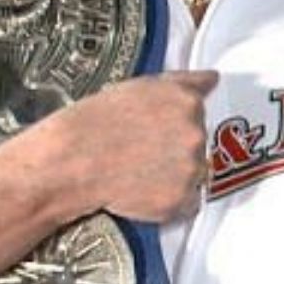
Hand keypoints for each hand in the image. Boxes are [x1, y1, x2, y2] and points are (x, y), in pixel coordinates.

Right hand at [39, 70, 218, 222]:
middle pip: (200, 146)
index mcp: (189, 103)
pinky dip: (171, 202)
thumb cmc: (96, 121)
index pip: (199, 116)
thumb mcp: (140, 86)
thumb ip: (183, 81)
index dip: (176, 125)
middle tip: (144, 154)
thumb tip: (212, 79)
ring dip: (176, 177)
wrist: (71, 161)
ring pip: (196, 175)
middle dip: (177, 151)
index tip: (156, 132)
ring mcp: (190, 168)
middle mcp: (196, 134)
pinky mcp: (179, 199)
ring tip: (141, 174)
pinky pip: (188, 204)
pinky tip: (145, 192)